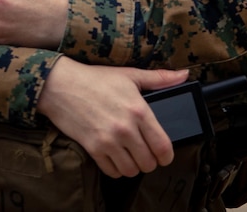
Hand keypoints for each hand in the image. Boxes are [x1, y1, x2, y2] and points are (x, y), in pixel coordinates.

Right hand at [38, 58, 188, 177]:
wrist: (62, 85)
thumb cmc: (96, 79)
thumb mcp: (129, 74)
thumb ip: (158, 78)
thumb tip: (184, 76)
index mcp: (139, 110)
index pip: (163, 147)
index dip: (167, 155)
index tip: (163, 153)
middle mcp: (126, 129)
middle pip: (149, 163)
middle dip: (149, 160)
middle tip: (144, 151)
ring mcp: (108, 141)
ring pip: (131, 171)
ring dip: (133, 166)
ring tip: (130, 154)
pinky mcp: (93, 149)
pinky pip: (112, 172)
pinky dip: (116, 168)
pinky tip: (115, 155)